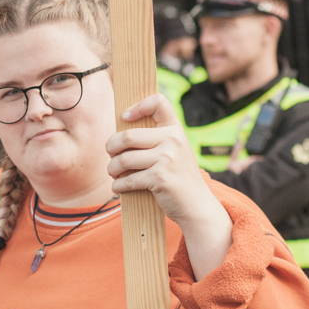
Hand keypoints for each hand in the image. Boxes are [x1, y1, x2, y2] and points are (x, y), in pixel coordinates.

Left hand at [111, 92, 234, 277]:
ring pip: (122, 159)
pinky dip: (117, 186)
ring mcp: (167, 159)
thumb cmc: (178, 177)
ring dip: (112, 169)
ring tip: (114, 174)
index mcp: (175, 130)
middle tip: (112, 156)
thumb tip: (117, 135)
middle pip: (126, 136)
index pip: (158, 102)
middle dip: (111, 148)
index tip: (125, 117)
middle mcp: (172, 140)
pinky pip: (126, 180)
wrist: (197, 205)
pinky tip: (118, 189)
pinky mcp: (160, 178)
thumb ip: (154, 139)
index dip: (137, 106)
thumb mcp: (174, 151)